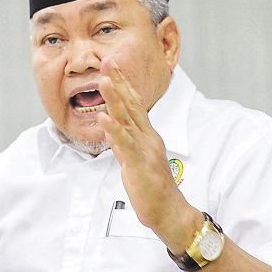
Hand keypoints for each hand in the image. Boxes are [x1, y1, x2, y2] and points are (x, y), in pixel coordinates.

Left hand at [96, 58, 186, 232]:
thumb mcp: (136, 159)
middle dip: (117, 81)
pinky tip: (104, 118)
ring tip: (102, 80)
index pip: (133, 103)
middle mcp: (147, 137)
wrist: (170, 211)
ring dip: (114, 99)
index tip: (110, 65)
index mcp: (146, 135)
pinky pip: (125, 145)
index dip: (122, 83)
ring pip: (127, 120)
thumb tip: (113, 130)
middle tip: (106, 60)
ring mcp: (144, 150)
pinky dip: (114, 131)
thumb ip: (125, 143)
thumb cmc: (153, 187)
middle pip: (131, 104)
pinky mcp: (139, 165)